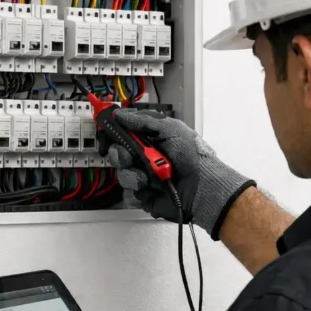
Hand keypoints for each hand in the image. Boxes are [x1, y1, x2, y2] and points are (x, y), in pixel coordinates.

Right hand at [108, 109, 255, 238]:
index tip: (107, 126)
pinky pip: (128, 192)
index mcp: (152, 141)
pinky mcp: (144, 196)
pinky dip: (136, 190)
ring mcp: (144, 177)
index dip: (116, 130)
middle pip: (118, 153)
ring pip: (121, 173)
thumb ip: (144, 121)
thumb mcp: (171, 129)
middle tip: (128, 155)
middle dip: (119, 153)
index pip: (126, 133)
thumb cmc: (193, 157)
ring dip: (131, 173)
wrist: (202, 187)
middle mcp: (147, 158)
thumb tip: (122, 114)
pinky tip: (148, 187)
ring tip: (147, 176)